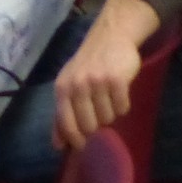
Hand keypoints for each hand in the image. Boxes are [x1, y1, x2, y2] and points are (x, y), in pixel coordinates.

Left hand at [51, 13, 146, 151]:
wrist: (110, 36)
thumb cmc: (87, 65)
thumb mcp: (68, 85)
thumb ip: (62, 114)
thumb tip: (58, 146)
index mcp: (63, 88)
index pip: (66, 124)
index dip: (75, 139)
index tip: (82, 145)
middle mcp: (78, 85)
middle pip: (90, 126)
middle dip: (96, 123)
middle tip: (99, 109)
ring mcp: (98, 82)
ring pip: (108, 119)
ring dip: (111, 112)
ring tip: (108, 95)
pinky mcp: (117, 80)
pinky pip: (123, 108)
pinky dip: (123, 104)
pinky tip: (120, 91)